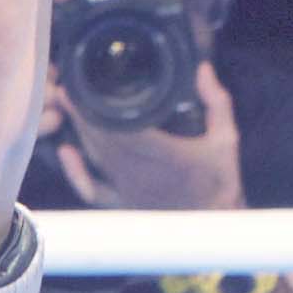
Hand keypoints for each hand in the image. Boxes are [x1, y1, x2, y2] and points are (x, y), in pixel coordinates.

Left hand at [50, 60, 246, 212]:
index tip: (87, 85)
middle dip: (82, 114)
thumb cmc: (219, 180)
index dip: (100, 108)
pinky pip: (92, 190)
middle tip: (68, 90)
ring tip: (68, 108)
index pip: (125, 129)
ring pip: (95, 157)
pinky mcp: (122, 203)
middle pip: (102, 139)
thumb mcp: (226, 138)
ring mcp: (128, 190)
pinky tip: (66, 152)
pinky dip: (76, 173)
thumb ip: (216, 102)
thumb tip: (203, 69)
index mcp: (167, 156)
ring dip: (79, 132)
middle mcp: (142, 174)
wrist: (215, 222)